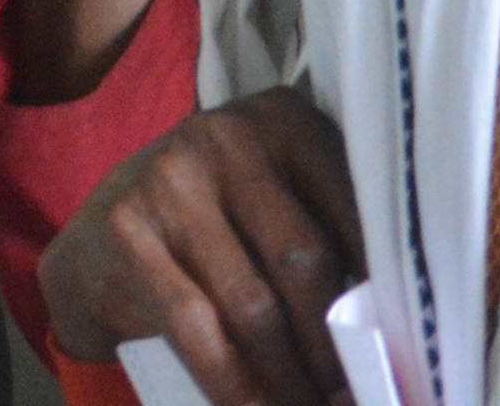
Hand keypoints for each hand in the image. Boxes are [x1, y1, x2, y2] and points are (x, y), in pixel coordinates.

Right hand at [40, 87, 364, 403]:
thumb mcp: (280, 202)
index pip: (355, 213)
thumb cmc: (222, 226)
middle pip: (305, 265)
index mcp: (285, 120)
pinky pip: (197, 328)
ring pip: (254, 306)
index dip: (383, 293)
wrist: (101, 235)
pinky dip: (234, 385)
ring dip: (290, 378)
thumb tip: (396, 329)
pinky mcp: (128, 230)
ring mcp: (170, 181)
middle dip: (334, 349)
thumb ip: (333, 236)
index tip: (399, 350)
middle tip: (351, 396)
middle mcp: (227, 137)